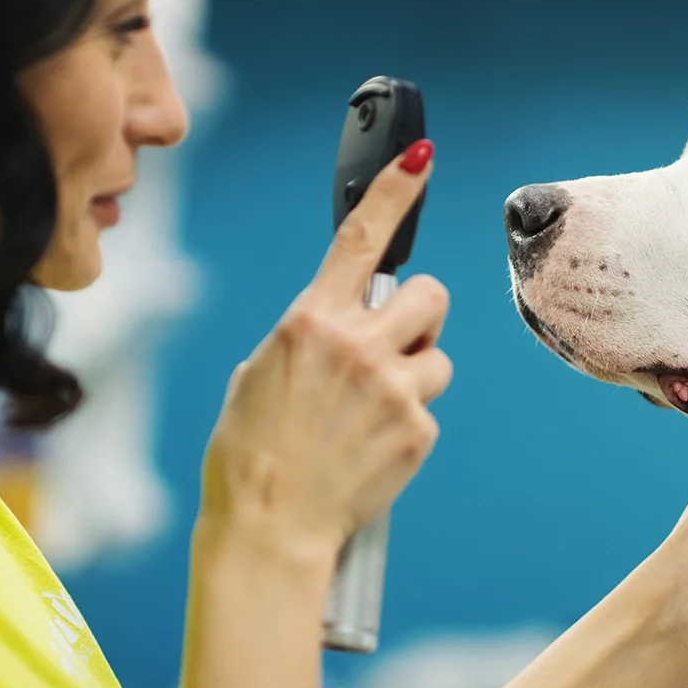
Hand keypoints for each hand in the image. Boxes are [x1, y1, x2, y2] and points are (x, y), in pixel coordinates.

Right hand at [198, 141, 451, 566]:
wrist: (268, 529)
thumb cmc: (250, 456)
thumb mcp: (258, 376)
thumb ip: (306, 340)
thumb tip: (336, 332)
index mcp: (309, 321)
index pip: (361, 238)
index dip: (395, 190)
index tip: (421, 158)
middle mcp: (356, 345)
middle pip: (431, 296)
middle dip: (420, 316)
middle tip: (395, 345)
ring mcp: (392, 388)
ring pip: (438, 356)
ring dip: (415, 375)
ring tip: (373, 413)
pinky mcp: (417, 431)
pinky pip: (429, 410)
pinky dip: (407, 426)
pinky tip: (371, 450)